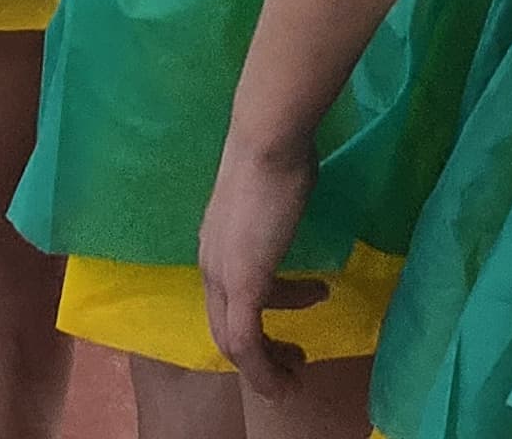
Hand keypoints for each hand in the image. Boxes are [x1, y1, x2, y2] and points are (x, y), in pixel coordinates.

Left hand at [198, 125, 321, 394]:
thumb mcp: (274, 194)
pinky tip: (290, 371)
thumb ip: (272, 215)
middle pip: (225, 329)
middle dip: (261, 351)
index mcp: (216, 245)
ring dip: (268, 364)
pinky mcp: (242, 283)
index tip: (294, 316)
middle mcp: (211, 266)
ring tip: (299, 364)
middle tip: (295, 356)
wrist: (268, 139)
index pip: (225, 300)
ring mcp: (223, 276)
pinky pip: (247, 343)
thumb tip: (286, 205)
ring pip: (235, 343)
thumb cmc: (278, 154)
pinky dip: (265, 368)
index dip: (256, 318)